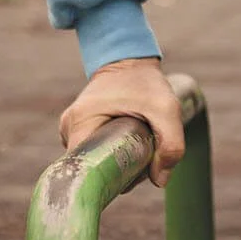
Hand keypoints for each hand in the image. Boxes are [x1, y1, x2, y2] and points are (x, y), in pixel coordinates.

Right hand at [58, 57, 184, 187]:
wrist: (131, 59)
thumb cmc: (146, 82)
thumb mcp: (166, 108)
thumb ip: (170, 143)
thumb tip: (159, 180)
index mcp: (79, 123)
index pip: (85, 171)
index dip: (110, 179)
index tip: (133, 172)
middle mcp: (69, 127)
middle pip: (91, 168)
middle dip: (119, 170)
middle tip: (143, 156)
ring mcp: (73, 128)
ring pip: (95, 161)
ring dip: (117, 161)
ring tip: (138, 143)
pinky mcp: (81, 128)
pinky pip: (96, 151)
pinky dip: (113, 152)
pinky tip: (129, 141)